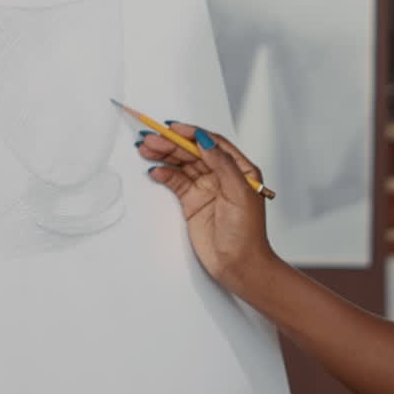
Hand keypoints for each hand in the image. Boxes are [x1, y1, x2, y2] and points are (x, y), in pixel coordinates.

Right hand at [138, 123, 279, 295]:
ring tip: (146, 149)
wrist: (239, 265)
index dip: (192, 133)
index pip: (212, 143)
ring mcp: (206, 188)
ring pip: (183, 165)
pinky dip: (165, 175)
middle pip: (193, 152)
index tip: (174, 128)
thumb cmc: (247, 233)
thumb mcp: (239, 193)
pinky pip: (177, 182)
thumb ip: (222, 164)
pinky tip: (155, 171)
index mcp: (239, 169)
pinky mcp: (193, 202)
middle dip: (172, 144)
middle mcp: (222, 175)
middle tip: (152, 138)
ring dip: (165, 156)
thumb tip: (205, 140)